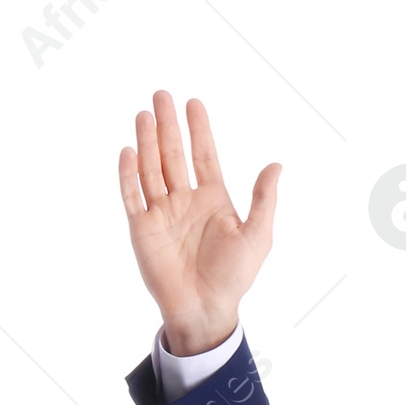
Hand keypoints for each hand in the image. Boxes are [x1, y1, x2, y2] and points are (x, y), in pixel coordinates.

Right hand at [118, 91, 279, 355]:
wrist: (205, 309)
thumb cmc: (234, 277)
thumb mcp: (257, 236)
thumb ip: (263, 200)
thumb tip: (276, 165)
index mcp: (213, 200)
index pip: (204, 156)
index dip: (199, 130)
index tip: (194, 103)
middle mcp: (185, 201)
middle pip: (173, 155)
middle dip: (168, 125)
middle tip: (162, 95)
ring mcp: (162, 213)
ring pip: (151, 169)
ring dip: (148, 141)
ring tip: (146, 114)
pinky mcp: (142, 229)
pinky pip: (133, 196)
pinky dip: (129, 174)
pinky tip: (130, 150)